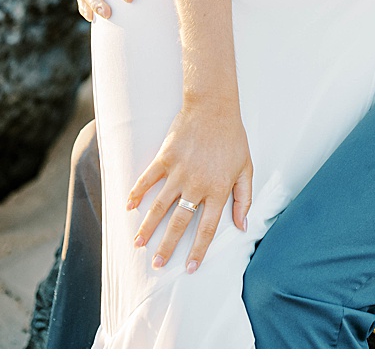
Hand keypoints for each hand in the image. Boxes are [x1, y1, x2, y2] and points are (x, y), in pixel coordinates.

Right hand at [126, 96, 253, 273]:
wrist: (213, 107)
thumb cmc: (232, 138)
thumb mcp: (246, 169)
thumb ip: (244, 199)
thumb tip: (242, 226)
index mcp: (218, 190)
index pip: (207, 228)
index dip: (198, 250)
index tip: (189, 268)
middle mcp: (197, 185)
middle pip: (180, 222)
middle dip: (168, 246)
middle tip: (157, 264)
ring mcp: (178, 172)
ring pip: (160, 206)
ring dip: (148, 226)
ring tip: (138, 243)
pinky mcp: (165, 158)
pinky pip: (148, 179)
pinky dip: (137, 193)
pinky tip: (129, 207)